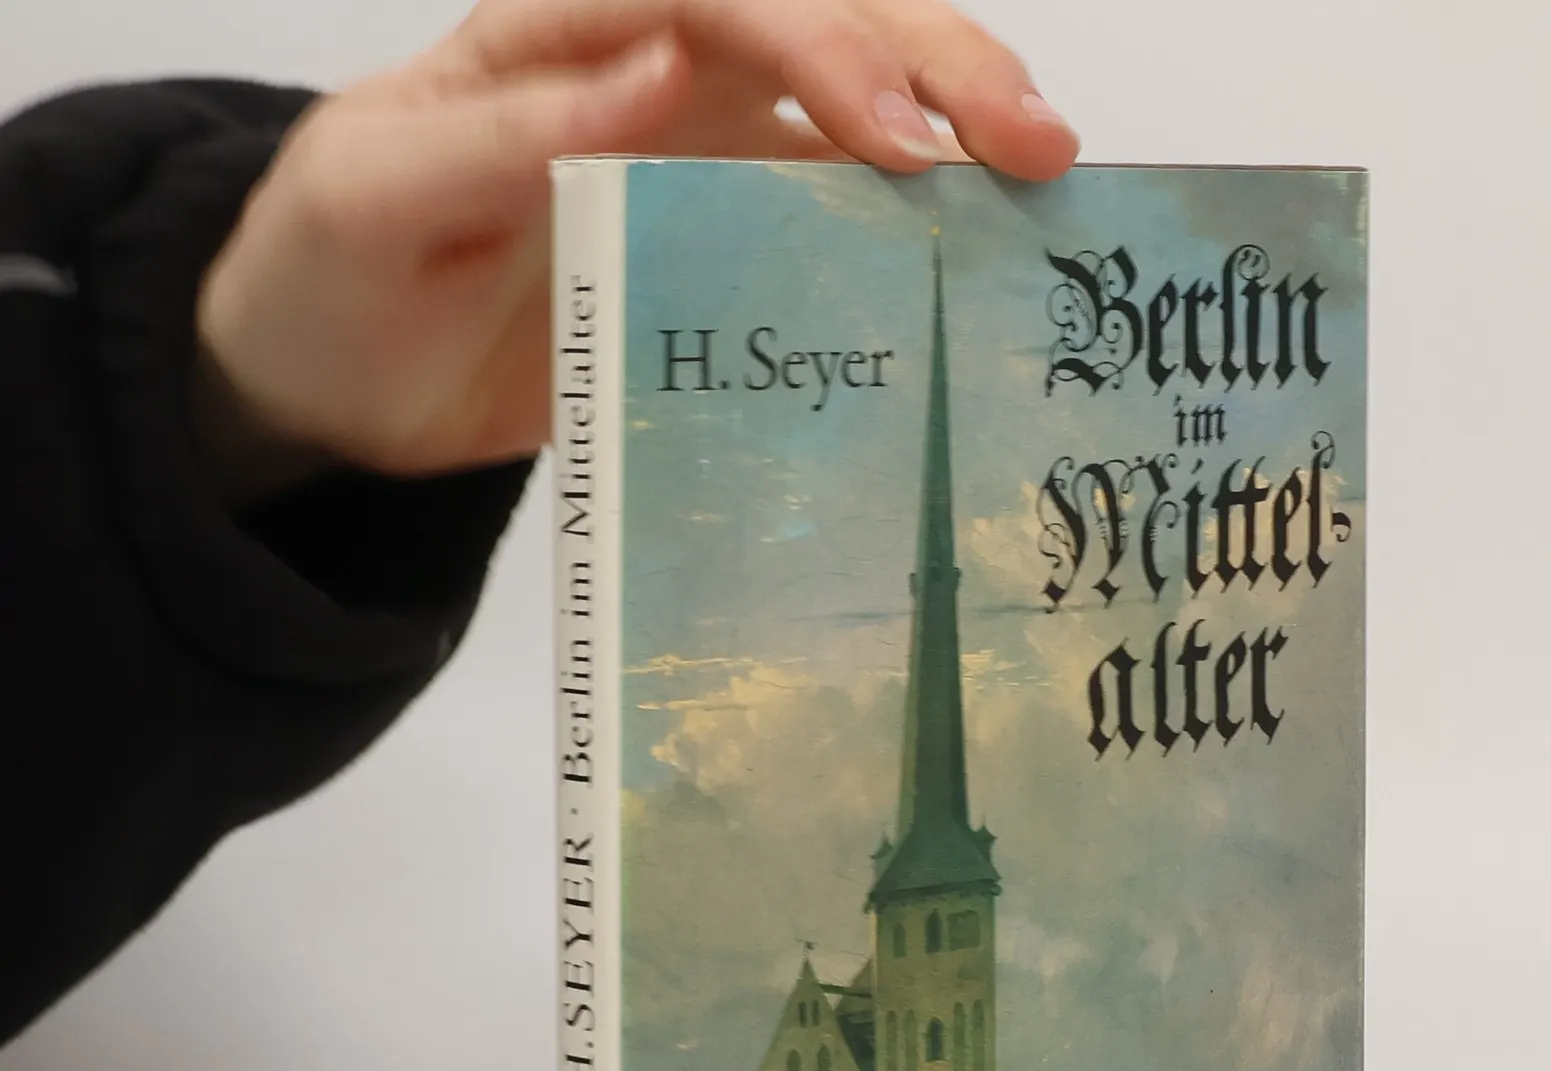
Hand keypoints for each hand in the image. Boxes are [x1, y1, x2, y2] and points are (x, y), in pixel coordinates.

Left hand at [193, 0, 1078, 497]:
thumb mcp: (385, 195)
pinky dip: (910, 233)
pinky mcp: (716, 242)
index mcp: (561, 36)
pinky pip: (831, 219)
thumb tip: (664, 72)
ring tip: (1042, 184)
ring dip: (953, 135)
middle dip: (934, 66)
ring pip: (849, 112)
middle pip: (817, 25)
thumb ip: (511, 135)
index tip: (900, 133)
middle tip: (1033, 144)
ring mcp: (693, 156)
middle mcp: (648, 74)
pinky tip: (975, 260)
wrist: (330, 378)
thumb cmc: (335, 270)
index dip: (823, 46)